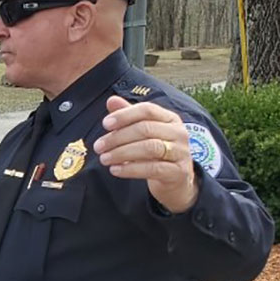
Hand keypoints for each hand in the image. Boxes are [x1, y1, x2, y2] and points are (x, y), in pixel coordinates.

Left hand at [94, 96, 198, 213]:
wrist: (176, 180)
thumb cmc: (156, 152)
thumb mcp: (143, 133)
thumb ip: (128, 116)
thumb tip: (111, 100)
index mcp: (170, 118)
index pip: (147, 110)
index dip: (124, 115)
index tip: (105, 124)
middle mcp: (178, 133)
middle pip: (146, 128)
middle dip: (118, 137)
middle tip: (98, 146)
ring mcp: (181, 153)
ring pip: (150, 148)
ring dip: (122, 153)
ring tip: (104, 158)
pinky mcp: (178, 172)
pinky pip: (152, 169)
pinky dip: (130, 169)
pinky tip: (115, 169)